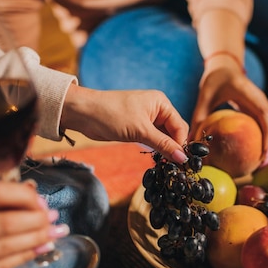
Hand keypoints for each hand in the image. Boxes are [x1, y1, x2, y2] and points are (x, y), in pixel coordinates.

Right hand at [0, 181, 59, 267]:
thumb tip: (33, 195)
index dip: (24, 196)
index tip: (40, 200)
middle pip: (5, 223)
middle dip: (37, 220)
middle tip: (52, 218)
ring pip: (6, 247)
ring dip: (37, 239)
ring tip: (53, 232)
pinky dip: (25, 256)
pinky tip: (39, 249)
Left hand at [61, 86, 189, 162]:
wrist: (84, 113)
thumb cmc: (112, 115)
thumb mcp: (140, 131)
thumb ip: (163, 144)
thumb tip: (182, 157)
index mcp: (161, 103)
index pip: (179, 126)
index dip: (181, 143)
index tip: (182, 161)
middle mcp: (157, 109)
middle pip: (174, 131)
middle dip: (174, 147)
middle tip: (174, 165)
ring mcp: (147, 118)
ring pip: (163, 137)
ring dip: (165, 149)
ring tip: (166, 164)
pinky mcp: (138, 127)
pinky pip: (153, 139)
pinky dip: (156, 148)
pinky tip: (156, 158)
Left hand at [190, 65, 267, 164]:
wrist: (225, 66)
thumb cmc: (214, 79)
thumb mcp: (205, 96)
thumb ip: (199, 116)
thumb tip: (191, 140)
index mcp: (250, 94)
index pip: (265, 115)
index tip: (265, 151)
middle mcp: (260, 99)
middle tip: (263, 162)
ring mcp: (262, 103)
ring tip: (262, 162)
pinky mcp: (260, 108)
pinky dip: (267, 138)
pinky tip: (257, 153)